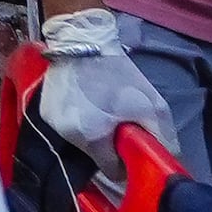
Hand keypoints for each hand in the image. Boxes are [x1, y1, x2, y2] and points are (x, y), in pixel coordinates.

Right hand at [38, 44, 170, 163]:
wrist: (84, 40)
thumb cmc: (119, 74)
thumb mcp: (152, 105)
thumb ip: (163, 139)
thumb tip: (166, 165)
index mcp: (92, 138)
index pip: (110, 171)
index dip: (124, 161)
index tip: (128, 146)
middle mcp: (68, 134)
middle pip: (94, 155)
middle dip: (107, 143)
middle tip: (116, 121)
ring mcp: (52, 122)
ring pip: (79, 140)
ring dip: (91, 130)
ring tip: (99, 107)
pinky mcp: (44, 110)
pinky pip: (65, 126)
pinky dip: (76, 118)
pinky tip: (83, 100)